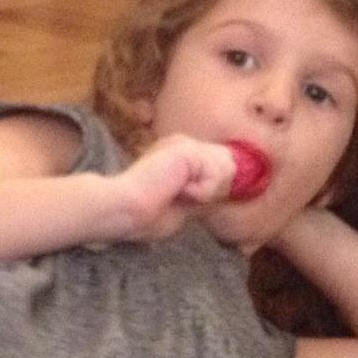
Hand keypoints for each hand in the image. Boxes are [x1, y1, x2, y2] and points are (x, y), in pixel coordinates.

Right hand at [113, 134, 238, 238]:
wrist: (127, 210)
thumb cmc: (148, 214)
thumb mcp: (186, 201)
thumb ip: (205, 188)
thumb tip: (231, 184)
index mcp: (180, 154)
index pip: (220, 164)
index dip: (216, 186)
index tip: (188, 199)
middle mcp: (183, 143)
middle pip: (229, 163)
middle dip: (215, 187)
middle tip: (185, 196)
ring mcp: (185, 143)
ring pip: (227, 169)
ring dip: (208, 191)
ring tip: (181, 194)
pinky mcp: (187, 149)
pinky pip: (215, 175)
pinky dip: (202, 191)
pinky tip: (178, 191)